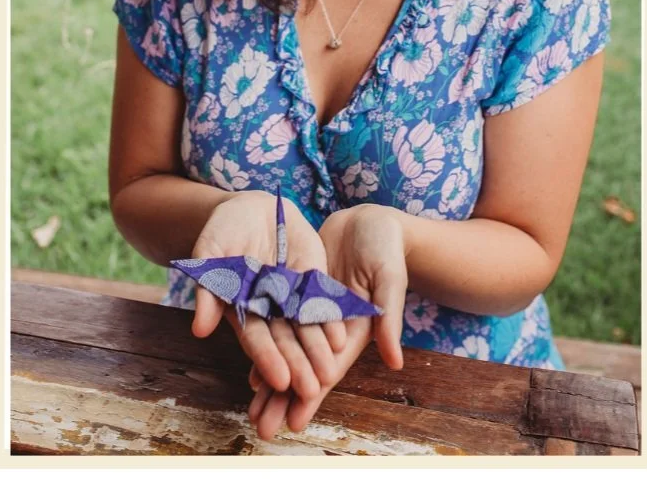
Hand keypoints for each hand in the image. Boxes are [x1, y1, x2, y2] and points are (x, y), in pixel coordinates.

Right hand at [189, 189, 345, 401]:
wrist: (251, 207)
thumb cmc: (223, 231)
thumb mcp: (210, 254)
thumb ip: (208, 290)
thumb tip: (199, 330)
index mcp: (242, 308)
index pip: (256, 339)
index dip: (268, 359)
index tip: (280, 381)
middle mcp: (270, 309)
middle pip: (285, 340)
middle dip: (298, 364)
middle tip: (311, 389)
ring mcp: (292, 295)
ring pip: (307, 327)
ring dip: (318, 350)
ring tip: (330, 372)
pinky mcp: (311, 278)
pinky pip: (323, 300)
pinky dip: (331, 319)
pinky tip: (341, 338)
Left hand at [246, 203, 407, 438]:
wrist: (370, 219)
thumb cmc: (386, 245)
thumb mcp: (389, 278)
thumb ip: (388, 318)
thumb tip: (395, 362)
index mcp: (354, 329)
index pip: (328, 369)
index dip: (311, 395)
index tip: (294, 423)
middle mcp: (331, 326)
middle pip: (303, 367)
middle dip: (284, 397)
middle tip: (261, 427)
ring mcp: (314, 310)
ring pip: (288, 348)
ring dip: (272, 375)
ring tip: (250, 404)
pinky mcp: (301, 291)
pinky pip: (280, 320)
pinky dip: (268, 339)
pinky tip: (251, 357)